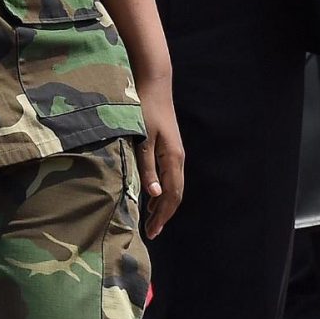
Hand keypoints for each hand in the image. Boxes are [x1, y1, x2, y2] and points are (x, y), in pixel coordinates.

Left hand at [136, 76, 186, 234]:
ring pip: (172, 186)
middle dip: (164, 215)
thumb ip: (147, 168)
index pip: (171, 195)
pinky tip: (151, 196)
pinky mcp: (168, 149)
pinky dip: (161, 192)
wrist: (154, 86)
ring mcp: (174, 154)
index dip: (162, 215)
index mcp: (172, 159)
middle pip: (175, 194)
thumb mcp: (142, 141)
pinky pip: (168, 177)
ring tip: (150, 220)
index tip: (152, 232)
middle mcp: (177, 159)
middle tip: (151, 232)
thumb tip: (154, 196)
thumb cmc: (144, 110)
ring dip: (162, 205)